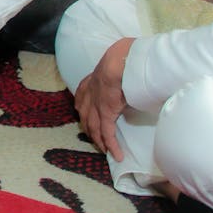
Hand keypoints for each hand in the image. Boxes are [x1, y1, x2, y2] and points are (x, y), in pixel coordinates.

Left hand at [73, 37, 132, 160]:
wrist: (120, 60)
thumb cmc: (122, 58)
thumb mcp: (116, 65)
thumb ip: (118, 74)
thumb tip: (130, 75)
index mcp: (91, 81)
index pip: (81, 98)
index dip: (82, 108)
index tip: (82, 114)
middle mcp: (89, 95)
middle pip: (85, 116)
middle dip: (89, 129)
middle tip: (95, 138)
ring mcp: (96, 105)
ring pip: (94, 128)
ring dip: (99, 141)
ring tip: (105, 150)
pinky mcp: (106, 114)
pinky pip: (108, 134)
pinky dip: (112, 146)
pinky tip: (117, 155)